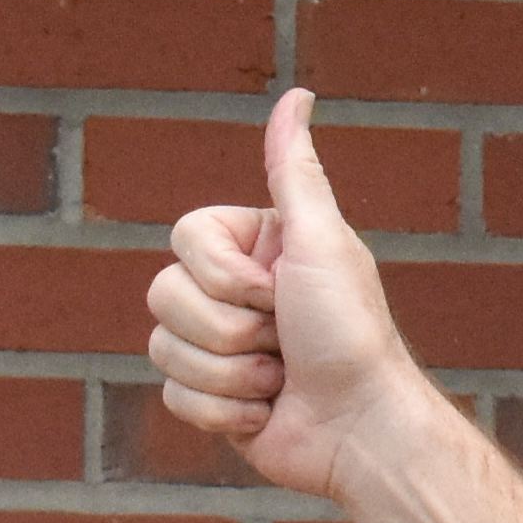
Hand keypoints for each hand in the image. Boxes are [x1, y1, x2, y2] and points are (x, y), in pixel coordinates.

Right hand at [141, 89, 438, 500]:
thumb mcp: (322, 241)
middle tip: (284, 340)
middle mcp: (232, 291)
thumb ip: (294, 171)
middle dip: (229, 329)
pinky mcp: (211, 397)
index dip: (225, 275)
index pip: (184, 238)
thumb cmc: (348, 332)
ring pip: (162, 348)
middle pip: (163, 294)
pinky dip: (224, 412)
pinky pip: (173, 396)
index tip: (279, 291)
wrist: (360, 427)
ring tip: (280, 380)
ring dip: (231, 374)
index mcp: (254, 247)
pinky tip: (267, 411)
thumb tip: (297, 95)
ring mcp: (218, 345)